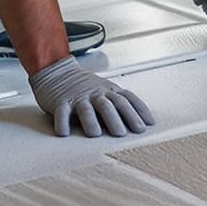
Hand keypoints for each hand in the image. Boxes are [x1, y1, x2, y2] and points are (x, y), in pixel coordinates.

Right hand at [30, 57, 153, 138]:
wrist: (58, 71)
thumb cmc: (85, 86)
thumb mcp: (106, 89)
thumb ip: (120, 103)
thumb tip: (142, 122)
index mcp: (109, 91)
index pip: (127, 99)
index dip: (138, 111)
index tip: (147, 124)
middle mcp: (95, 93)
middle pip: (108, 105)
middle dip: (116, 119)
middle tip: (122, 134)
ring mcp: (78, 98)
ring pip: (86, 109)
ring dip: (91, 121)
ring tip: (95, 134)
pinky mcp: (60, 102)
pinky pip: (61, 112)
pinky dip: (62, 122)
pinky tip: (64, 133)